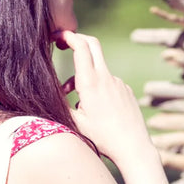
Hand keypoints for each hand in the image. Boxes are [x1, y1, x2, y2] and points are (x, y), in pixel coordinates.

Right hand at [57, 30, 154, 167]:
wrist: (133, 147)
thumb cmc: (103, 138)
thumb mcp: (76, 123)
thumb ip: (61, 105)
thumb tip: (50, 95)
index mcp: (91, 83)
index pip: (81, 46)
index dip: (68, 36)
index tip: (58, 36)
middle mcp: (106, 78)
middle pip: (92, 44)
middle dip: (77, 40)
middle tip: (64, 44)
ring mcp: (119, 83)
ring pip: (98, 69)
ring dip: (84, 76)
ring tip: (76, 100)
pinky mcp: (126, 90)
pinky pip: (108, 82)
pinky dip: (97, 88)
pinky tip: (97, 109)